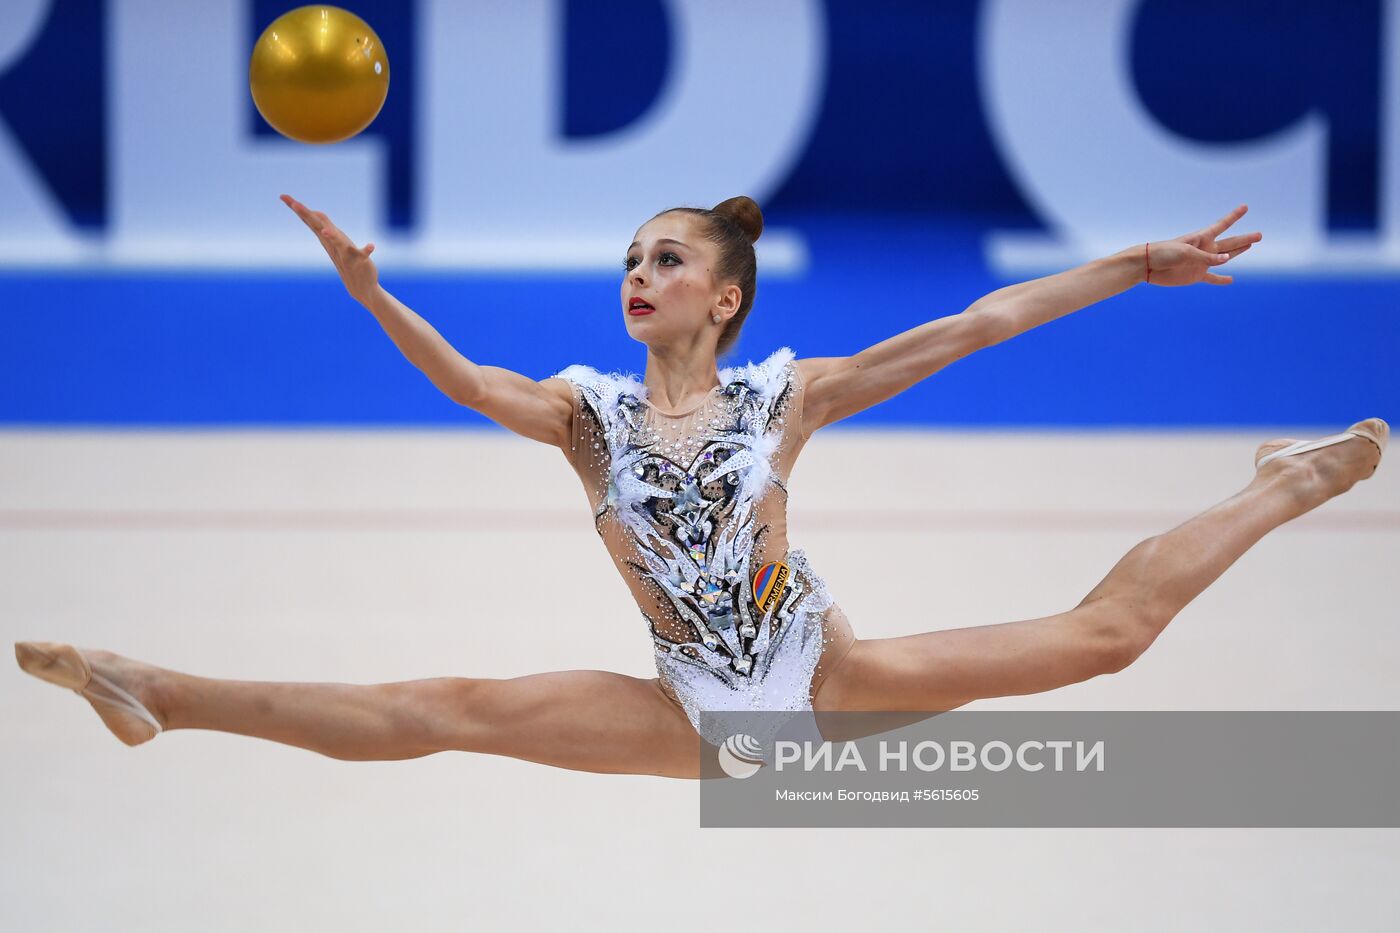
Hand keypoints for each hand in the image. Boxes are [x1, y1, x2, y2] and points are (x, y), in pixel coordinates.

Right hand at [281, 194, 378, 303]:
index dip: (297, 208)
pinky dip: (366, 250)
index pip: (310, 221)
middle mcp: (333, 245)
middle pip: (318, 227)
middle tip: (294, 203)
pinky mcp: (360, 262)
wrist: (361, 287)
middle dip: (306, 215)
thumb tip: (315, 213)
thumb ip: (326, 228)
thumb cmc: (348, 261)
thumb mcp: (335, 241)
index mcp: (327, 239)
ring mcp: (346, 254)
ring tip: (325, 231)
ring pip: (337, 242)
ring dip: (332, 236)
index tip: (283, 196)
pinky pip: (363, 256)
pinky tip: (371, 246)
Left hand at [1145, 204, 1261, 286]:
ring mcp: (1201, 263)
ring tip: (1250, 246)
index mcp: (1201, 238)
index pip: (1222, 225)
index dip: (1234, 216)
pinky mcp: (1195, 276)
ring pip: (1225, 258)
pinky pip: (1212, 278)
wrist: (1147, 266)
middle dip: (1245, 239)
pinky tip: (1231, 280)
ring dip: (1237, 252)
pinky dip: (1221, 280)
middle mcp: (1204, 249)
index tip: (1245, 206)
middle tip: (1260, 235)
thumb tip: (1227, 260)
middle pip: (1230, 243)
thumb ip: (1207, 257)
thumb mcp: (1186, 253)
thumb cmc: (1164, 253)